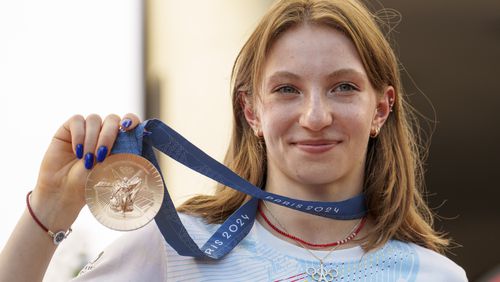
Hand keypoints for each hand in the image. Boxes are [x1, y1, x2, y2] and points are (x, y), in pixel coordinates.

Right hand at [30, 113, 140, 229]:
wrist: (65, 191)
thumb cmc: (91, 183)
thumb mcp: (111, 169)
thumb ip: (123, 153)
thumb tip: (136, 141)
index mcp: (119, 140)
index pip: (130, 120)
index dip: (131, 119)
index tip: (128, 127)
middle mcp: (104, 131)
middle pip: (112, 119)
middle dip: (108, 136)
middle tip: (102, 156)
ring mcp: (87, 128)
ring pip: (94, 119)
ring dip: (92, 139)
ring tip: (87, 160)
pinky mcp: (69, 128)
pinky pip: (77, 120)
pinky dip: (79, 135)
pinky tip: (77, 151)